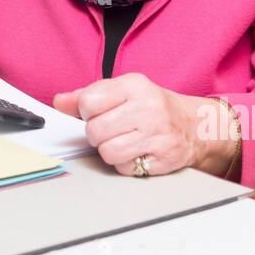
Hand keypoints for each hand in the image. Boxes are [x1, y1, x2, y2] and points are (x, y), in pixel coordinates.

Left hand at [52, 73, 236, 177]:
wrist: (194, 125)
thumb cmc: (153, 106)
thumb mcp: (122, 91)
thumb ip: (88, 95)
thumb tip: (60, 102)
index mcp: (134, 86)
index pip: (88, 102)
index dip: (86, 112)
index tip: (95, 112)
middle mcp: (148, 109)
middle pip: (95, 131)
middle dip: (97, 134)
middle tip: (111, 129)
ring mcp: (158, 135)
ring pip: (108, 153)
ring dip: (110, 151)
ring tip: (123, 141)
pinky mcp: (164, 159)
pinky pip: (126, 169)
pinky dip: (126, 164)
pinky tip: (137, 152)